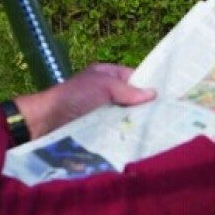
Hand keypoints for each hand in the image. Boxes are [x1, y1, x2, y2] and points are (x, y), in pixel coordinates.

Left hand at [14, 64, 154, 138]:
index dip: (149, 85)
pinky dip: (126, 133)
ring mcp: (102, 111)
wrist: (46, 121)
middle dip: (145, 107)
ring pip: (126, 115)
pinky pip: (117, 129)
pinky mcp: (99, 129)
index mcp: (106, 75)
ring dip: (136, 122)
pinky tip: (139, 139)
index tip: (168, 96)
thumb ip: (128, 89)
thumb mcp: (103, 85)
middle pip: (132, 99)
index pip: (135, 77)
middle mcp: (106, 92)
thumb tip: (153, 94)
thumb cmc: (73, 97)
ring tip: (157, 129)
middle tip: (167, 116)